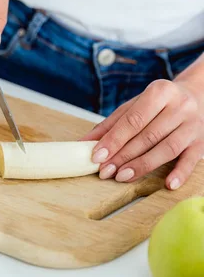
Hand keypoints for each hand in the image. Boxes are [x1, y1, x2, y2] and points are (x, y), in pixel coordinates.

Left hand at [82, 79, 203, 189]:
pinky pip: (192, 159)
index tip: (97, 156)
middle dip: (123, 156)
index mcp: (160, 92)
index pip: (133, 120)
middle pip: (148, 136)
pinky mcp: (202, 142)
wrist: (199, 96)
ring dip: (143, 165)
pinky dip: (180, 173)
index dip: (114, 140)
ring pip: (167, 148)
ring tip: (122, 177)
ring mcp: (193, 125)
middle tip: (105, 171)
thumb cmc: (159, 104)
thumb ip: (110, 124)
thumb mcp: (134, 106)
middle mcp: (180, 106)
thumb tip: (84, 143)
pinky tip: (169, 184)